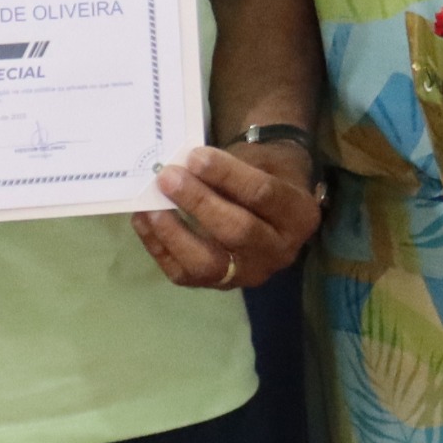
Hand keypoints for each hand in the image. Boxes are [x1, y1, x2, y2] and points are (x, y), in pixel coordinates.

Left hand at [133, 142, 323, 289]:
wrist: (268, 203)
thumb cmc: (263, 173)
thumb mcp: (259, 161)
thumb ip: (229, 166)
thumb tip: (184, 165)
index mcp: (299, 215)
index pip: (262, 194)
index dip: (226, 175)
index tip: (195, 156)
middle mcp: (280, 251)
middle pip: (237, 231)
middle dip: (198, 202)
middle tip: (168, 177)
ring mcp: (249, 274)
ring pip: (209, 263)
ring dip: (175, 233)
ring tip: (151, 207)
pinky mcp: (220, 285)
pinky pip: (185, 274)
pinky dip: (160, 248)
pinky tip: (144, 222)